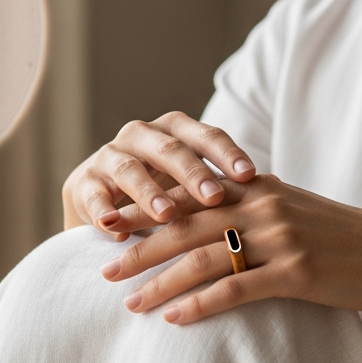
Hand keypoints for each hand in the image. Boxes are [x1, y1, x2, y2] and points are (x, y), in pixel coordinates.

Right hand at [62, 112, 256, 241]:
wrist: (105, 209)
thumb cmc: (163, 195)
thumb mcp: (192, 187)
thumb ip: (225, 184)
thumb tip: (280, 189)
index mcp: (174, 130)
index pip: (206, 136)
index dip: (227, 154)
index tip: (252, 175)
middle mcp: (141, 135)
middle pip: (170, 147)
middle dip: (192, 173)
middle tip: (214, 196)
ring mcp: (109, 157)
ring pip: (130, 168)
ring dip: (148, 193)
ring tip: (166, 216)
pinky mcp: (81, 184)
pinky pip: (93, 196)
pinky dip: (104, 213)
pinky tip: (116, 232)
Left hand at [101, 174, 361, 322]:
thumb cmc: (340, 237)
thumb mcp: (292, 208)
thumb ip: (250, 202)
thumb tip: (210, 208)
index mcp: (256, 187)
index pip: (187, 193)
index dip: (144, 207)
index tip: (106, 220)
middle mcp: (262, 206)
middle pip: (185, 224)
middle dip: (139, 246)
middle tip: (102, 265)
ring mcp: (280, 238)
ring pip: (203, 258)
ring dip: (160, 281)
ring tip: (128, 301)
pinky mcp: (297, 273)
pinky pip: (237, 289)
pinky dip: (201, 304)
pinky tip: (174, 319)